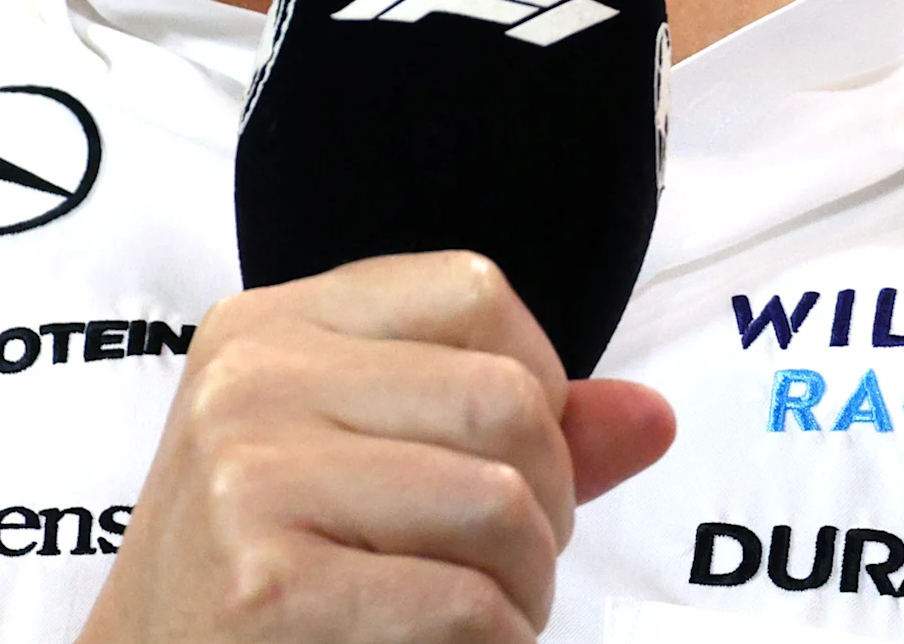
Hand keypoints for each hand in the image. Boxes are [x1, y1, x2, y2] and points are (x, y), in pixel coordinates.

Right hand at [77, 251, 676, 642]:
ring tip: (475, 613)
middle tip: (503, 568)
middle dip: (546, 504)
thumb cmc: (270, 576)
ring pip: (502, 503)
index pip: (475, 291)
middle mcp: (251, 379)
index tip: (508, 464)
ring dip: (524, 589)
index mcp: (270, 325)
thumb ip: (508, 433)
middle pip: (507, 399)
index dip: (536, 386)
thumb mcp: (364, 465)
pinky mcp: (266, 583)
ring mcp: (250, 477)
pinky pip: (465, 603)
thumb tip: (654, 416)